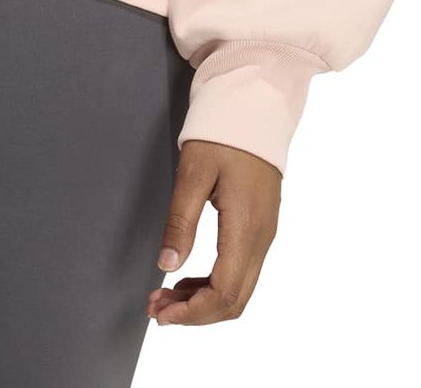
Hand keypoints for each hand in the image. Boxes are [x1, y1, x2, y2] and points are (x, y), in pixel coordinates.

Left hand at [150, 139, 281, 326]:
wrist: (255, 105)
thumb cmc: (222, 133)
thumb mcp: (193, 172)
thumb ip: (181, 220)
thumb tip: (166, 265)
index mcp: (245, 228)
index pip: (224, 293)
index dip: (191, 312)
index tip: (159, 312)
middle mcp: (261, 239)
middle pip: (234, 301)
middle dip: (195, 313)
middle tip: (156, 308)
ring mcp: (264, 235)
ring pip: (239, 290)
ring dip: (203, 301)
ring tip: (166, 295)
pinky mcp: (260, 228)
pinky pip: (241, 271)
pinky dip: (214, 284)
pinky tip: (188, 277)